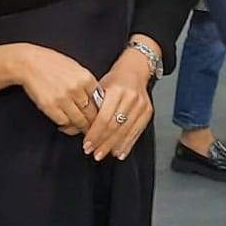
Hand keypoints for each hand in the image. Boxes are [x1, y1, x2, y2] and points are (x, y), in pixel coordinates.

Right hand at [10, 45, 100, 134]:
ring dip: (80, 126)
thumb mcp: (76, 69)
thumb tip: (99, 101)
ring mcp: (63, 99)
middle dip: (93, 123)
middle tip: (92, 128)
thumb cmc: (53, 64)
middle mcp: (76, 89)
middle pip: (91, 114)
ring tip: (79, 127)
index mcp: (86, 78)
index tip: (100, 117)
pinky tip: (66, 122)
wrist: (29, 63)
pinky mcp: (50, 106)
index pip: (101, 102)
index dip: (102, 112)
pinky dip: (66, 124)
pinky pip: (64, 121)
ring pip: (79, 120)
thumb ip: (88, 84)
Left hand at [82, 45, 154, 161]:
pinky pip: (137, 131)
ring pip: (126, 131)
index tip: (87, 144)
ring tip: (104, 154)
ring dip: (114, 146)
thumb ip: (92, 108)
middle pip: (115, 126)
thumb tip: (78, 128)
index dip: (95, 134)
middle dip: (103, 143)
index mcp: (116, 90)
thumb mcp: (99, 88)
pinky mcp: (147, 112)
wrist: (134, 71)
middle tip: (94, 153)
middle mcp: (130, 97)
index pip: (104, 118)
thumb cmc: (114, 81)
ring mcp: (141, 105)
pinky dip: (127, 144)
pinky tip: (119, 152)